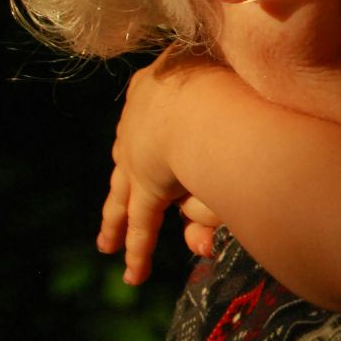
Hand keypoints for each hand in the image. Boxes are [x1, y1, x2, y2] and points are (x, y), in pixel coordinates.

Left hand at [96, 45, 216, 284]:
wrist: (208, 96)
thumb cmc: (231, 70)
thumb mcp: (226, 68)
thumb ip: (231, 88)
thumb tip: (230, 103)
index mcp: (159, 80)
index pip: (152, 110)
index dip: (154, 126)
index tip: (154, 138)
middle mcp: (141, 117)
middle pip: (129, 155)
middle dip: (124, 180)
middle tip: (117, 203)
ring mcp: (140, 154)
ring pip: (125, 193)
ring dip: (116, 219)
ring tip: (108, 243)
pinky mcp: (148, 187)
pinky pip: (143, 226)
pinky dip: (138, 251)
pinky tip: (132, 273)